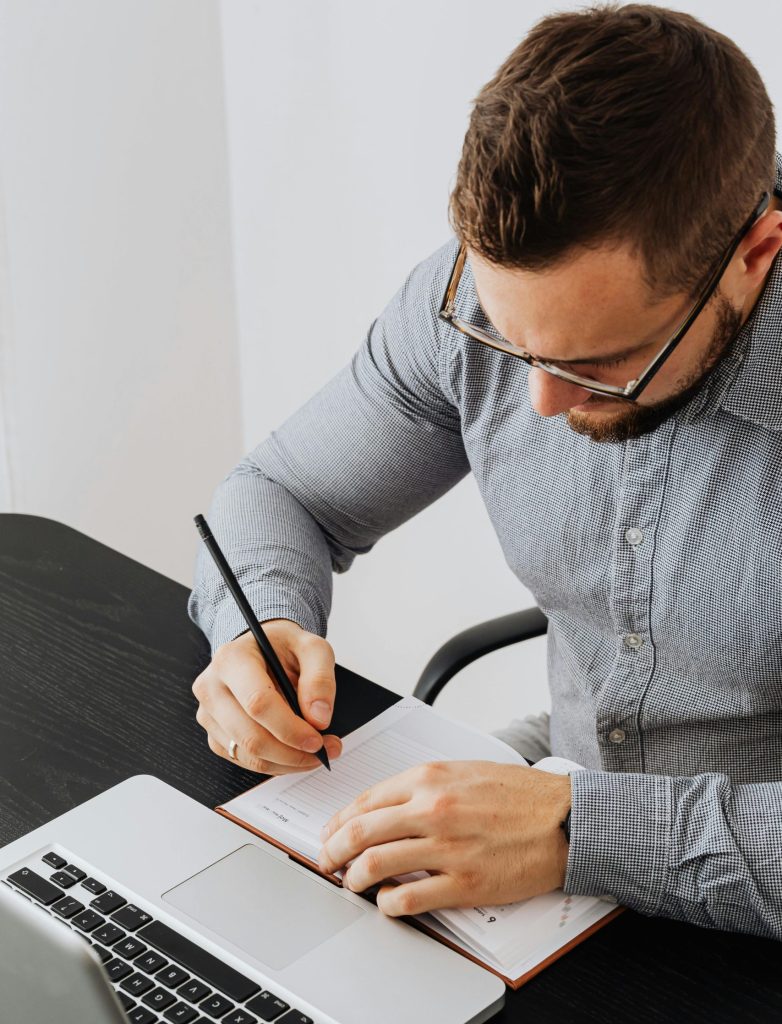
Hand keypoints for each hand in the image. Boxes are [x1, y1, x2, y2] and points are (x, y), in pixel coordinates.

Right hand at [192, 618, 341, 773]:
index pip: (258, 703)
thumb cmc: (283, 647)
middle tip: (325, 750)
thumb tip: (319, 719)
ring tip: (315, 752)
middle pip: (251, 736)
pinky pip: (243, 760)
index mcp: (232, 659)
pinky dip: (274, 763)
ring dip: (287, 761)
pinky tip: (294, 752)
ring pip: (247, 754)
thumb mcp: (311, 648)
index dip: (290, 728)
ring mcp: (209, 713)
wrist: (261, 650)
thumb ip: (320, 678)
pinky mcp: (214, 733)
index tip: (317, 739)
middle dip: (293, 752)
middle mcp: (212, 687)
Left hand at [318, 760, 570, 915]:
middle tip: (327, 861)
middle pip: (359, 832)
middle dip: (333, 850)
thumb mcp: (463, 770)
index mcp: (429, 779)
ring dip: (354, 879)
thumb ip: (422, 785)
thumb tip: (384, 805)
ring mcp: (446, 848)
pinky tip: (388, 901)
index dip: (338, 821)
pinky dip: (388, 903)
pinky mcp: (464, 883)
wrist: (564, 818)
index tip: (330, 833)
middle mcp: (431, 810)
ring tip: (353, 883)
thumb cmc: (518, 794)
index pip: (365, 801)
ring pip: (375, 865)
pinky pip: (408, 898)